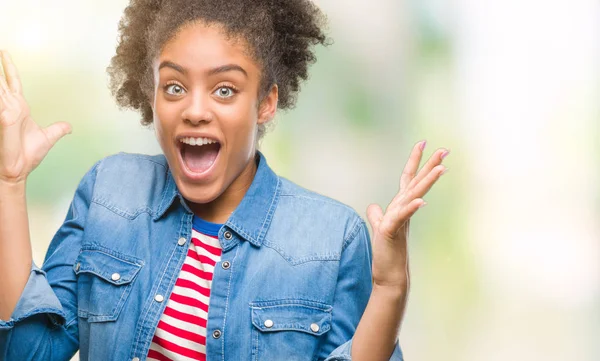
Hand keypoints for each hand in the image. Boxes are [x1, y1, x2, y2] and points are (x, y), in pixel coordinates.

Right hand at [0, 50, 70, 184]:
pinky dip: (0, 93)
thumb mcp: (48, 138)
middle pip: (1, 82)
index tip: (5, 53)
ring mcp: (4, 112)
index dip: (9, 68)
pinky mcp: (3, 118)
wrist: (18, 171)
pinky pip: (0, 102)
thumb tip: (69, 127)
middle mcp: (9, 107)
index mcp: (18, 108)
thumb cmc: (27, 156)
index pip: (12, 82)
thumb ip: (58, 130)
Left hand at [366, 140, 448, 289]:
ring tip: (441, 167)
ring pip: (414, 196)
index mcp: (400, 206)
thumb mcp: (380, 229)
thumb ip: (378, 216)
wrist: (389, 276)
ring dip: (427, 182)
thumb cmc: (387, 253)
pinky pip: (401, 217)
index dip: (414, 161)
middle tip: (444, 149)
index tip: (423, 142)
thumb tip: (373, 206)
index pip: (408, 179)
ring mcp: (400, 220)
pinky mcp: (392, 232)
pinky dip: (411, 208)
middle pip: (416, 183)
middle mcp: (403, 210)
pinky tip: (420, 200)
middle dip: (429, 165)